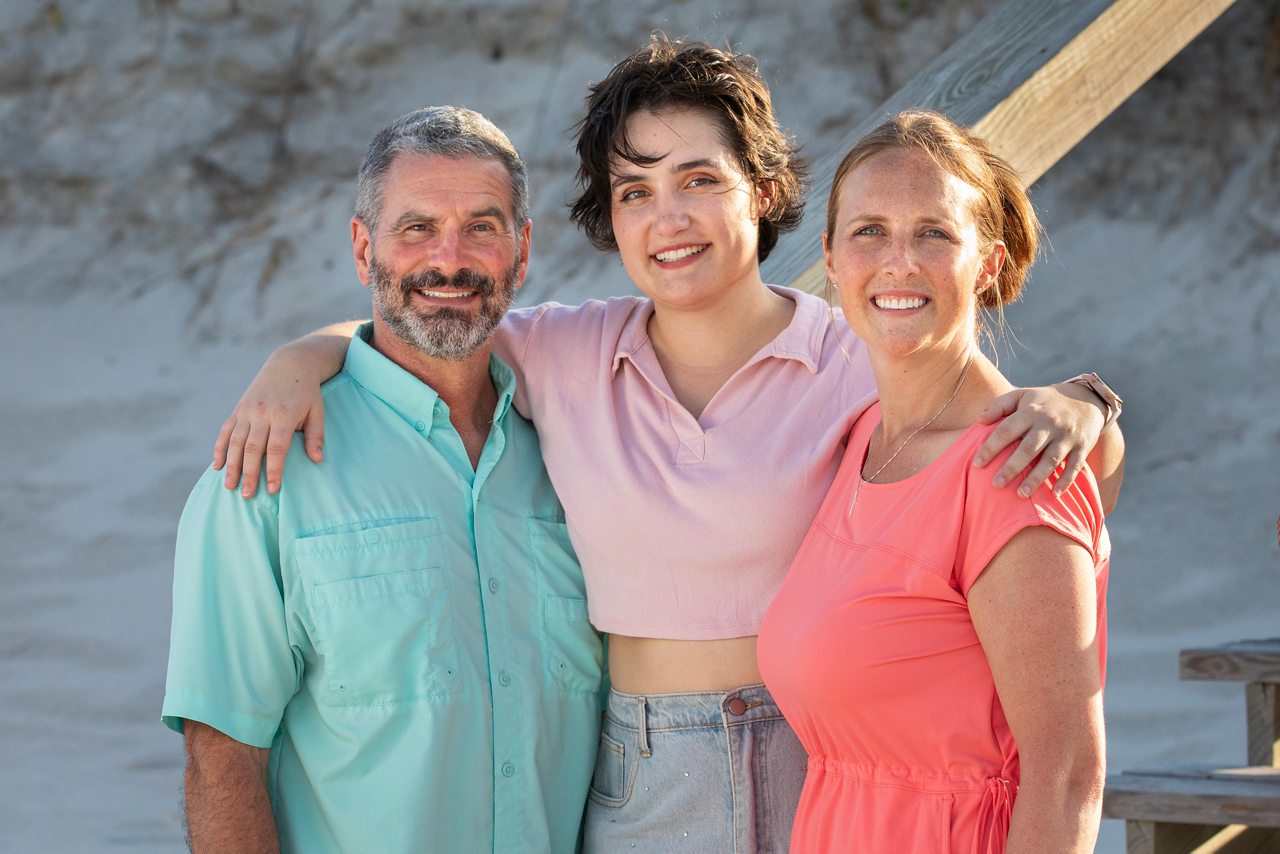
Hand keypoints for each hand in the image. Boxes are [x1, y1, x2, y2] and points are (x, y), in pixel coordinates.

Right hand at [213, 350, 326, 498]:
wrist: (289, 365)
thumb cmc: (307, 393)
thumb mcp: (317, 412)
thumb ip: (316, 436)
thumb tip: (317, 460)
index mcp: (284, 416)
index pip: (277, 448)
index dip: (274, 470)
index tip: (273, 489)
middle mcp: (262, 413)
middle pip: (252, 448)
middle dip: (249, 473)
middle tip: (247, 495)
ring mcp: (247, 411)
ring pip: (235, 442)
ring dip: (231, 465)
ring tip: (229, 486)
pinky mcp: (238, 409)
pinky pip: (226, 431)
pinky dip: (220, 449)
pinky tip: (217, 466)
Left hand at [972, 383, 1106, 497]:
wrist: (1086, 399)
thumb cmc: (1044, 401)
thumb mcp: (1022, 395)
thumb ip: (999, 405)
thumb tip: (979, 420)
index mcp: (1031, 411)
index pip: (1007, 430)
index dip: (991, 447)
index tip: (977, 464)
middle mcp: (1049, 424)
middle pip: (1028, 448)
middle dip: (1012, 468)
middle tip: (996, 484)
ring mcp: (1067, 437)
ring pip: (1050, 460)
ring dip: (1036, 478)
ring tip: (1020, 494)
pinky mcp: (1082, 447)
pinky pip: (1075, 466)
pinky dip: (1066, 481)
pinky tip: (1054, 494)